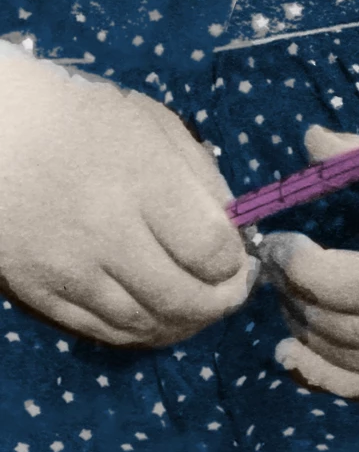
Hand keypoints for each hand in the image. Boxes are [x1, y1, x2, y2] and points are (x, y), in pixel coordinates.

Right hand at [0, 56, 255, 344]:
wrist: (0, 137)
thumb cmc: (84, 119)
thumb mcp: (154, 126)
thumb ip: (200, 175)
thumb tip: (232, 227)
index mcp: (144, 182)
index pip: (209, 249)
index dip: (235, 263)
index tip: (242, 257)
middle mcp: (108, 235)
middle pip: (182, 298)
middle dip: (221, 302)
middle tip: (233, 291)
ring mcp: (70, 272)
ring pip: (143, 324)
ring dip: (184, 324)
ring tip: (201, 307)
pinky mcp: (41, 294)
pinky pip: (101, 332)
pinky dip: (139, 332)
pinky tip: (157, 318)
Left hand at [262, 124, 358, 402]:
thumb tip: (310, 139)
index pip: (354, 284)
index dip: (303, 268)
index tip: (278, 241)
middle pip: (345, 326)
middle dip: (295, 297)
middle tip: (271, 266)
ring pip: (351, 362)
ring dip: (304, 333)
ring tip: (284, 296)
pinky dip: (327, 375)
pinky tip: (296, 353)